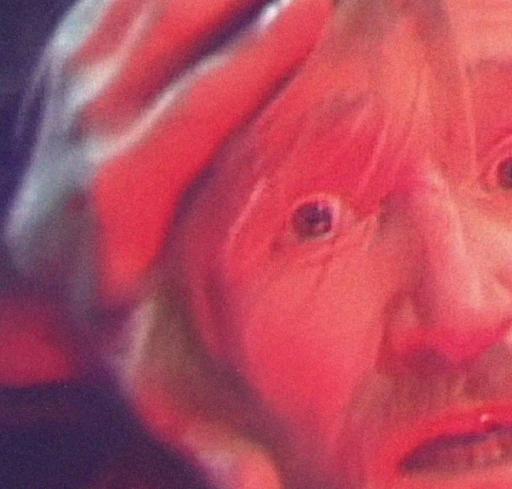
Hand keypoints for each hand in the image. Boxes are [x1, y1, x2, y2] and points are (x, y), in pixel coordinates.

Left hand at [5, 0, 331, 306]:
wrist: (34, 276)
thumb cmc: (118, 298)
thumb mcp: (166, 307)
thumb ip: (225, 265)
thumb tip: (306, 234)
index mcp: (121, 191)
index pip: (202, 105)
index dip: (263, 53)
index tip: (316, 12)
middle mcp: (94, 123)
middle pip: (174, 29)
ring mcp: (75, 83)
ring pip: (149, 1)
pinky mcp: (72, 57)